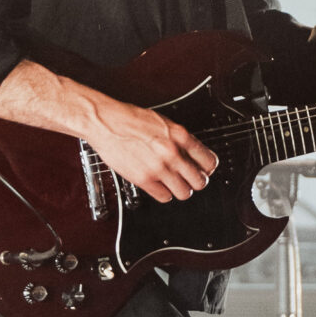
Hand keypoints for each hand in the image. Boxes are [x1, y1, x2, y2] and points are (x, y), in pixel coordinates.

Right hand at [83, 94, 218, 203]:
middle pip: (200, 181)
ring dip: (181, 189)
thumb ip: (179, 139)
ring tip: (174, 184)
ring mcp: (159, 168)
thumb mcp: (163, 122)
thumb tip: (192, 153)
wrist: (106, 122)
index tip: (204, 169)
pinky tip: (160, 186)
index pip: (209, 161)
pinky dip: (164, 194)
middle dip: (196, 181)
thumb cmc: (131, 119)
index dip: (208, 168)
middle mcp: (172, 153)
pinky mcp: (143, 179)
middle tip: (190, 179)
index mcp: (180, 135)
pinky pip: (164, 197)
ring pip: (184, 192)